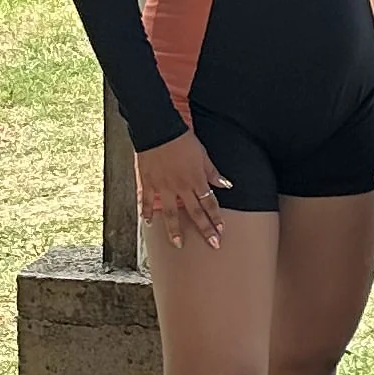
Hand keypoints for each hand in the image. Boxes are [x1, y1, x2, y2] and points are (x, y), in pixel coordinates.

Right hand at [136, 130, 229, 251]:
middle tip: (212, 244)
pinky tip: (148, 223)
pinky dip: (146, 212)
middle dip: (205, 230)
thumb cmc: (182, 140)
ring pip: (170, 213)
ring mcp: (164, 187)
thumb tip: (226, 184)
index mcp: (196, 179)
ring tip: (178, 244)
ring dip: (174, 230)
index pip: (209, 203)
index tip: (221, 230)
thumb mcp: (203, 154)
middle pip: (195, 212)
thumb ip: (212, 172)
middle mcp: (181, 187)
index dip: (216, 217)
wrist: (158, 130)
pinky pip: (147, 201)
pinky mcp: (149, 182)